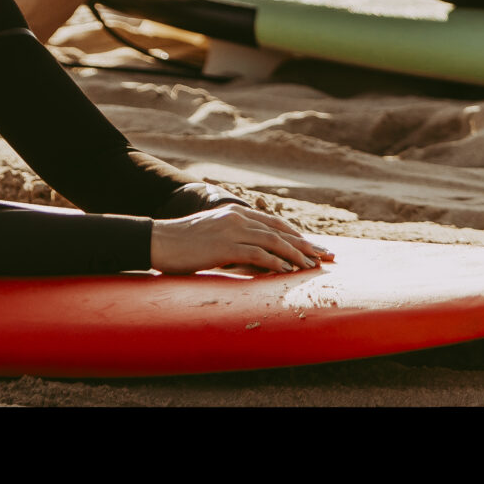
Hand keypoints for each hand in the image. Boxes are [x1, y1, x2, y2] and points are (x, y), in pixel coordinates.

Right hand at [150, 201, 334, 275]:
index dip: (296, 235)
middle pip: (279, 230)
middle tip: (325, 255)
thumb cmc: (182, 242)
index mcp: (235, 213)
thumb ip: (233, 238)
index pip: (273, 222)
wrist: (158, 240)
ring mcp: (231, 230)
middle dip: (305, 244)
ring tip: (311, 265)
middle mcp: (236, 218)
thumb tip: (253, 254)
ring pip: (273, 240)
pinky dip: (275, 261)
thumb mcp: (212, 235)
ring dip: (295, 254)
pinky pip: (257, 253)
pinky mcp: (224, 245)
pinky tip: (287, 270)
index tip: (312, 246)